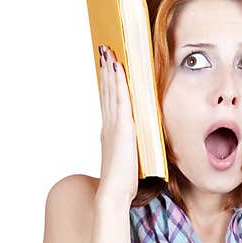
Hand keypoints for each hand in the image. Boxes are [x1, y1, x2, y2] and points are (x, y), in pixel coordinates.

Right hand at [97, 45, 138, 201]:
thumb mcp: (129, 157)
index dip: (107, 83)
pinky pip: (119, 97)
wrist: (114, 192)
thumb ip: (131, 144)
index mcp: (110, 132)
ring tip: (107, 51)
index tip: (106, 67)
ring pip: (110, 90)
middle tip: (103, 50)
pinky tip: (118, 67)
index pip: (108, 101)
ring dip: (109, 70)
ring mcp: (114, 124)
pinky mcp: (122, 126)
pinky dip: (118, 81)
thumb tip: (138, 139)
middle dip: (105, 70)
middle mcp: (109, 124)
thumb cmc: (123, 181)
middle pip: (106, 91)